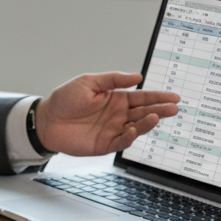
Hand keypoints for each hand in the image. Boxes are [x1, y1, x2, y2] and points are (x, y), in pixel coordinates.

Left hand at [35, 72, 179, 155]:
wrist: (46, 119)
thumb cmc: (65, 99)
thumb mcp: (89, 82)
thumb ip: (113, 80)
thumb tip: (138, 77)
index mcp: (116, 99)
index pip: (142, 97)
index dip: (158, 96)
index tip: (174, 96)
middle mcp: (118, 115)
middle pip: (144, 112)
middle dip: (160, 110)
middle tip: (174, 108)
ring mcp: (113, 130)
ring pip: (136, 127)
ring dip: (148, 123)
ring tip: (156, 116)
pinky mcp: (105, 144)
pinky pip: (121, 141)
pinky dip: (129, 137)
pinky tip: (134, 130)